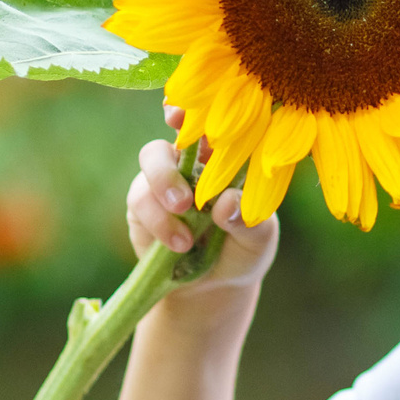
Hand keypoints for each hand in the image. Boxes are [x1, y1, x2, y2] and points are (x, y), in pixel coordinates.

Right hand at [125, 105, 278, 298]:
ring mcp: (162, 182)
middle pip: (168, 142)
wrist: (214, 288)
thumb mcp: (258, 239)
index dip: (190, 111)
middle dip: (168, 164)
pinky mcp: (142, 207)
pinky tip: (179, 244)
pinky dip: (159, 223)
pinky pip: (141, 200)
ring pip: (150, 165)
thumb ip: (247, 221)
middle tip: (185, 200)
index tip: (178, 115)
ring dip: (164, 195)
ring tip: (185, 237)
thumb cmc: (243, 250)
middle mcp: (189, 162)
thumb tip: (226, 204)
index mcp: (223, 156)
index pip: (206, 123)